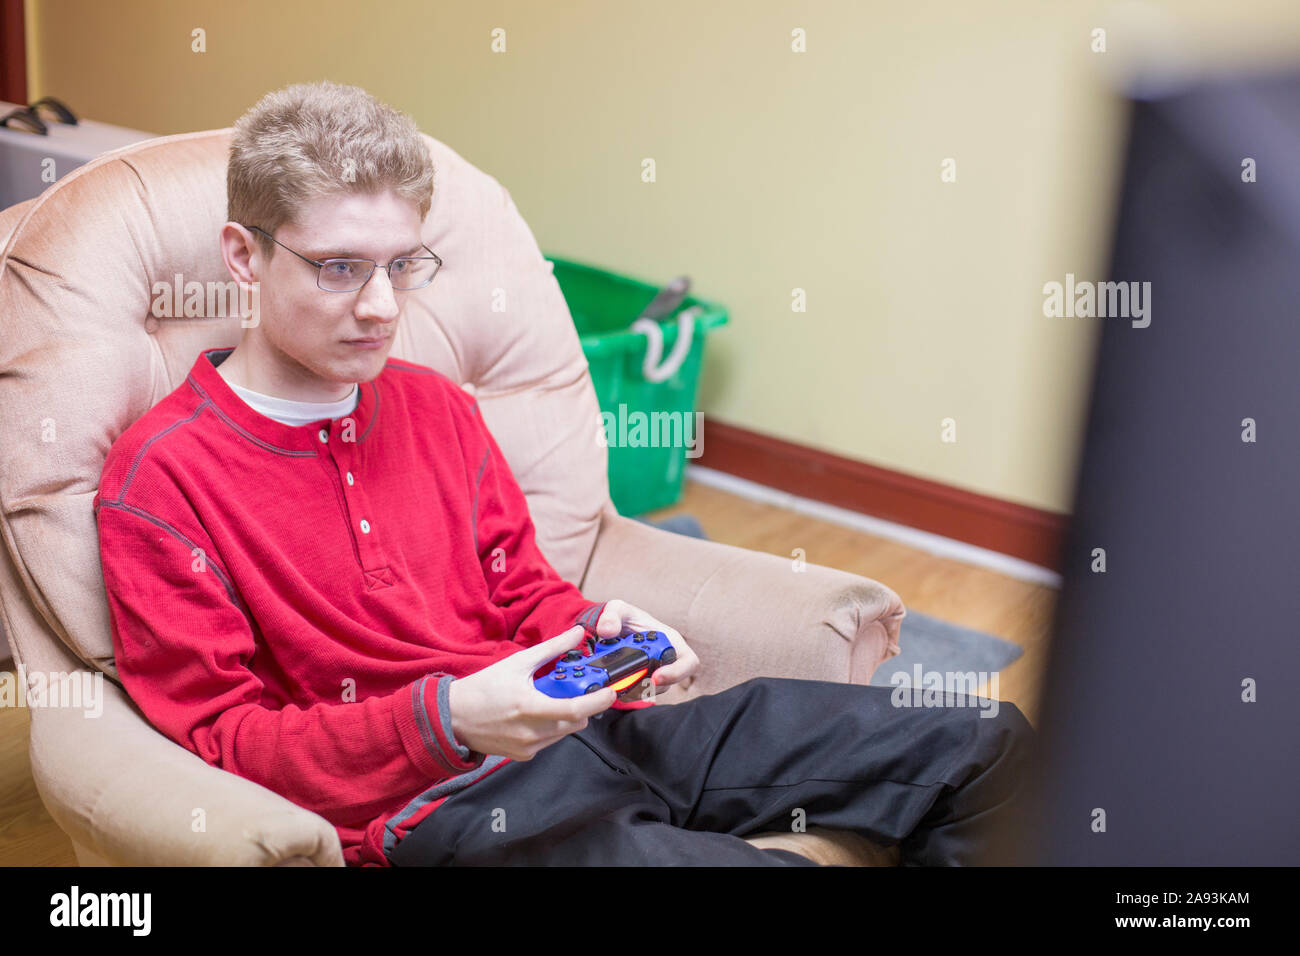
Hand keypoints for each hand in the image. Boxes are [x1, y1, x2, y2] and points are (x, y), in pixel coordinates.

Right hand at [447, 626, 616, 760]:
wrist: (453, 717)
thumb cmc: (483, 687)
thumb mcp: (518, 663)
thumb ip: (552, 649)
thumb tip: (577, 633)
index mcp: (530, 707)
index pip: (574, 710)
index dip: (597, 702)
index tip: (610, 692)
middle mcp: (531, 733)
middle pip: (575, 723)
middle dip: (582, 707)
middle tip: (576, 690)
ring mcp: (527, 748)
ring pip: (564, 733)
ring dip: (565, 717)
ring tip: (548, 700)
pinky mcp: (523, 756)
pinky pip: (549, 742)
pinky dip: (550, 728)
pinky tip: (535, 715)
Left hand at [593, 599, 699, 696]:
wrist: (612, 628)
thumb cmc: (624, 617)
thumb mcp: (618, 609)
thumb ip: (612, 615)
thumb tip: (607, 631)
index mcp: (670, 640)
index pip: (688, 662)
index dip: (677, 672)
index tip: (655, 677)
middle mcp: (666, 659)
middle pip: (669, 682)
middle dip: (649, 685)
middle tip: (629, 682)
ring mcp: (654, 672)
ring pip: (652, 690)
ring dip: (635, 690)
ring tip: (618, 681)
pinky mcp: (641, 682)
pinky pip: (638, 694)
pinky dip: (626, 693)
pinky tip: (615, 684)